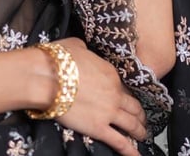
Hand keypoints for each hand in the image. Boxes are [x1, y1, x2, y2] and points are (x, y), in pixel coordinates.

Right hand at [56, 38, 146, 155]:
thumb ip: (85, 51)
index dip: (125, 93)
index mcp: (110, 73)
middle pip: (134, 106)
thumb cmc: (58, 60)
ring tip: (142, 136)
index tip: (125, 98)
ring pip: (132, 125)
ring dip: (140, 132)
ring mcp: (109, 112)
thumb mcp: (75, 45)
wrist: (47, 77)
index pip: (124, 86)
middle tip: (142, 120)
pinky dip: (131, 151)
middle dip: (140, 115)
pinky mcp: (99, 128)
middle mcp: (114, 93)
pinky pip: (120, 142)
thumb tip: (83, 51)